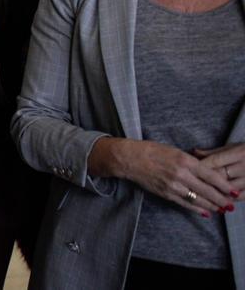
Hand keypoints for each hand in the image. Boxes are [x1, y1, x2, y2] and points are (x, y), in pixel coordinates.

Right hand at [96, 138, 233, 214]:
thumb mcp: (174, 151)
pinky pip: (185, 204)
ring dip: (212, 206)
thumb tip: (206, 172)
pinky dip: (197, 209)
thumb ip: (191, 161)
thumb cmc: (151, 151)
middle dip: (222, 199)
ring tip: (223, 210)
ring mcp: (173, 186)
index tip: (234, 191)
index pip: (211, 176)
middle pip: (207, 190)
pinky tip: (206, 212)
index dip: (225, 186)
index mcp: (185, 160)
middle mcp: (181, 174)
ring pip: (198, 199)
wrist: (129, 159)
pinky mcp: (165, 194)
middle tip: (232, 205)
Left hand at [194, 144, 244, 201]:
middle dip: (204, 182)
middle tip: (189, 187)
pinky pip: (242, 196)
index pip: (215, 161)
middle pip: (220, 176)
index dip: (199, 168)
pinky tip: (220, 203)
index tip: (186, 172)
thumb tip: (194, 152)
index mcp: (240, 153)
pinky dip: (230, 200)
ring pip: (229, 188)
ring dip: (215, 194)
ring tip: (201, 198)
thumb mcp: (234, 147)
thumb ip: (215, 152)